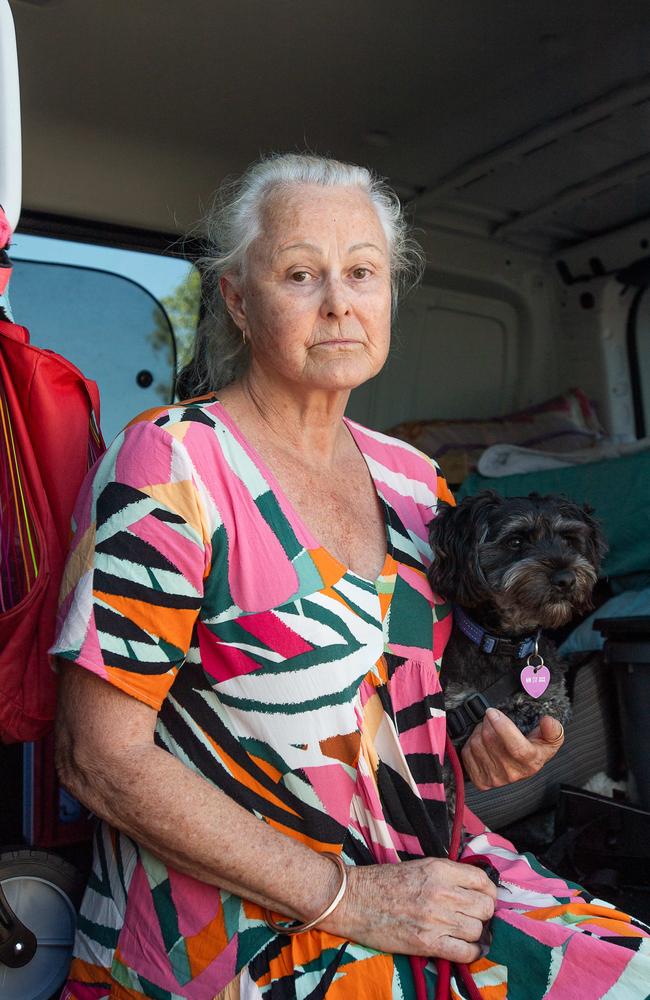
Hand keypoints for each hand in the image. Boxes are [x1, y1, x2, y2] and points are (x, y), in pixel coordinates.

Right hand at [324, 857, 496, 962]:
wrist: (353, 900)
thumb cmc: (382, 882)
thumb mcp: (419, 866)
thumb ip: (447, 875)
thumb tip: (473, 888)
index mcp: (440, 869)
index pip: (483, 881)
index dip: (488, 893)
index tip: (483, 899)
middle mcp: (442, 892)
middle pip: (485, 908)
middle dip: (483, 914)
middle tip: (472, 917)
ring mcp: (435, 918)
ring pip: (478, 930)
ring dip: (475, 934)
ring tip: (464, 932)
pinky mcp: (427, 942)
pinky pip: (465, 952)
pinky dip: (470, 953)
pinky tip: (463, 948)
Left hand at [461, 708, 564, 790]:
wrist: (521, 769)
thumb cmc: (534, 751)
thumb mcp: (550, 739)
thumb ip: (553, 730)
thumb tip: (548, 722)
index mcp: (530, 762)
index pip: (515, 746)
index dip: (502, 726)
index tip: (492, 711)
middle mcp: (512, 773)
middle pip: (490, 740)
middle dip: (488, 722)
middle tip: (492, 718)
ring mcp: (495, 779)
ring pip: (477, 744)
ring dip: (479, 731)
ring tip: (488, 731)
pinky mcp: (480, 780)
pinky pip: (467, 753)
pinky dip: (471, 742)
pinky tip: (481, 743)